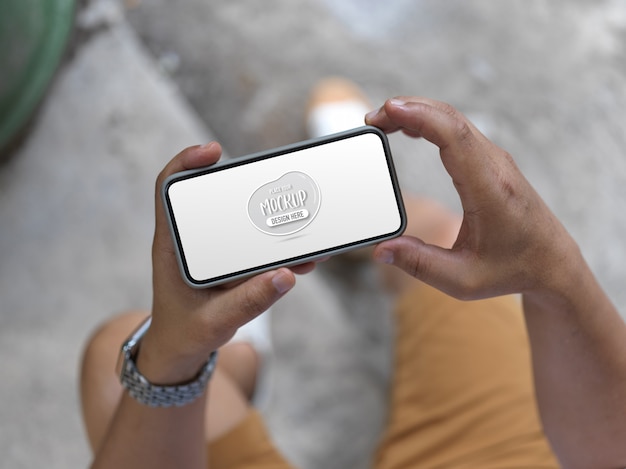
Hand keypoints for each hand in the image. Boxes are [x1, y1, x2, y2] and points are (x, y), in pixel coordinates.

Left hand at [139, 143, 314, 382]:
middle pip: (216, 197)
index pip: (168, 190)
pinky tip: (303, 258)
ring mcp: (214, 251)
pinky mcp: (232, 264)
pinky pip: (257, 248)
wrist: (181, 351)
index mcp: (174, 246)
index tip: (214, 151)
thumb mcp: (214, 321)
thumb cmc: (186, 333)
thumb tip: (285, 275)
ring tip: (304, 229)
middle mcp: (193, 240)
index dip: (186, 163)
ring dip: (274, 224)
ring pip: (243, 224)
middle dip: (251, 189)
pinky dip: (280, 250)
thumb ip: (249, 302)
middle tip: (281, 186)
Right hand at [366, 97, 578, 299]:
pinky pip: (458, 131)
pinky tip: (410, 128)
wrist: (551, 264)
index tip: (388, 111)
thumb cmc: (511, 271)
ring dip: (418, 113)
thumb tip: (380, 250)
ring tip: (383, 123)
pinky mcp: (491, 162)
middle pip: (450, 119)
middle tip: (372, 120)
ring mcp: (495, 161)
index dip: (419, 117)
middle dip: (408, 109)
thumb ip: (419, 264)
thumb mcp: (462, 280)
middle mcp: (495, 167)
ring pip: (454, 121)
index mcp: (489, 190)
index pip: (454, 137)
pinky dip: (430, 122)